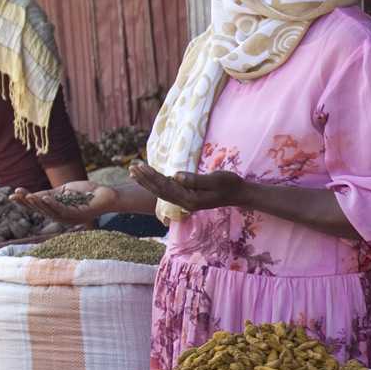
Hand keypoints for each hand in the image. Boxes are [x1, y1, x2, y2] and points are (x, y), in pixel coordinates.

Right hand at [14, 181, 117, 224]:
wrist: (107, 194)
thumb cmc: (87, 192)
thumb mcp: (64, 191)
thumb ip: (49, 194)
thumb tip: (31, 195)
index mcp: (56, 211)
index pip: (37, 207)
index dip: (25, 202)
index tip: (12, 194)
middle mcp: (61, 217)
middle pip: (40, 210)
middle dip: (27, 202)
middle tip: (15, 194)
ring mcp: (69, 218)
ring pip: (49, 211)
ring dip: (37, 203)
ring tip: (27, 196)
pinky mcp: (78, 215)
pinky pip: (62, 210)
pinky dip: (53, 204)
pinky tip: (45, 198)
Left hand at [131, 165, 246, 211]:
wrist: (239, 194)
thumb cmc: (230, 184)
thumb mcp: (216, 179)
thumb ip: (196, 179)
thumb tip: (176, 176)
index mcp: (191, 199)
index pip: (166, 186)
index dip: (152, 176)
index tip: (140, 166)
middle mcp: (185, 203)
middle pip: (160, 191)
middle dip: (144, 179)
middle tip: (131, 167)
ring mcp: (186, 202)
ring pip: (161, 193)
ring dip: (147, 182)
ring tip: (134, 172)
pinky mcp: (188, 198)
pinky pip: (167, 192)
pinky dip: (155, 184)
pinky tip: (149, 179)